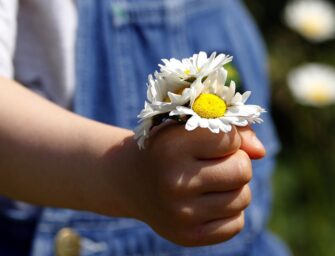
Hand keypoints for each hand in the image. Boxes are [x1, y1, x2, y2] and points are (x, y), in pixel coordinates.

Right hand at [108, 124, 264, 246]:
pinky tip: (206, 202)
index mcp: (171, 147)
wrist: (132, 179)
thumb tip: (262, 152)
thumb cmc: (168, 147)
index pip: (230, 139)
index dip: (227, 139)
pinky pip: (236, 224)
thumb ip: (232, 129)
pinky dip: (229, 211)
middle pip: (242, 170)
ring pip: (243, 197)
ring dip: (232, 187)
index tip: (210, 142)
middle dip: (235, 163)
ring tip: (208, 182)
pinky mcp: (187, 236)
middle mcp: (174, 182)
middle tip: (212, 163)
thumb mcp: (190, 127)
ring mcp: (180, 213)